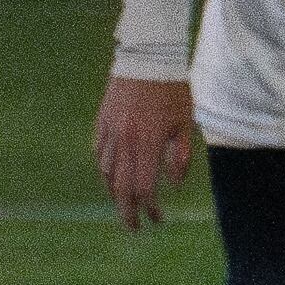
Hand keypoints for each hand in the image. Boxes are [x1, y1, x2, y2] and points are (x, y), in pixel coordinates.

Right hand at [96, 73, 197, 229]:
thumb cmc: (172, 89)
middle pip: (120, 186)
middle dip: (127, 210)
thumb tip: (174, 182)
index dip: (149, 208)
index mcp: (147, 142)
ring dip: (114, 193)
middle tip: (133, 227)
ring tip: (124, 205)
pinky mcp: (102, 121)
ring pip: (106, 171)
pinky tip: (110, 178)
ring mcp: (109, 131)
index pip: (144, 187)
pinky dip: (104, 170)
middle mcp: (124, 140)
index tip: (157, 219)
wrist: (147, 57)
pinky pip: (99, 153)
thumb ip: (179, 154)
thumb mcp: (185, 121)